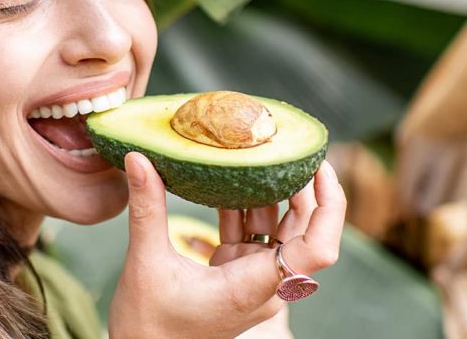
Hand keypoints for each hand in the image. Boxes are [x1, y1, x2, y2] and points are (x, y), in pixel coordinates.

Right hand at [107, 153, 344, 338]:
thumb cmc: (148, 326)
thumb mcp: (146, 262)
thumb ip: (147, 209)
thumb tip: (138, 159)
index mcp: (255, 287)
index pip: (317, 249)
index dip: (328, 206)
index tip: (318, 167)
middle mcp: (263, 284)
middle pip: (304, 231)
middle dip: (301, 187)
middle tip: (288, 146)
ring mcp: (250, 278)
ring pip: (278, 229)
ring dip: (271, 192)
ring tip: (261, 152)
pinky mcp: (234, 273)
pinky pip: (251, 233)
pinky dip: (244, 206)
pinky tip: (232, 177)